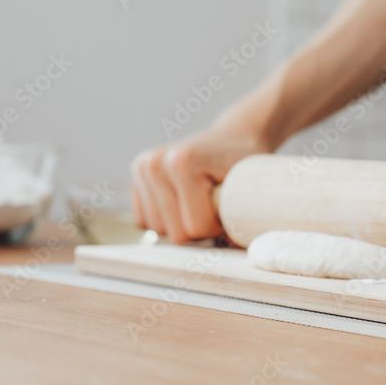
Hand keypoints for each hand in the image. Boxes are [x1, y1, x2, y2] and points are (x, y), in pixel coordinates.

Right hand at [130, 125, 269, 242]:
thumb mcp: (249, 187)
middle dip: (199, 229)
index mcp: (181, 163)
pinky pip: (147, 222)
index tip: (228, 208)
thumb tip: (240, 246)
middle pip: (176, 234)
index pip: (195, 228)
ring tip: (198, 203)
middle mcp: (155, 164)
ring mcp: (142, 169)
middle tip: (214, 207)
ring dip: (183, 224)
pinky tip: (181, 202)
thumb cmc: (243, 164)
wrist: (232, 138)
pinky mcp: (136, 177)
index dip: (217, 227)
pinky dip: (167, 220)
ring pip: (160, 231)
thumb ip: (243, 216)